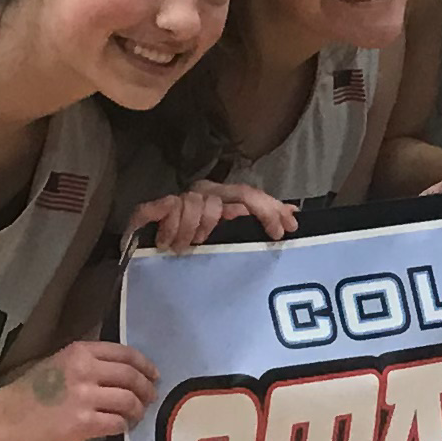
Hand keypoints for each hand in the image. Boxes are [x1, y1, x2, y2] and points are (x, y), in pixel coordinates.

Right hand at [0, 339, 159, 440]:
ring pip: (130, 401)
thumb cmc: (25, 395)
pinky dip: (124, 427)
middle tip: (149, 399)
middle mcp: (84, 370)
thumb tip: (119, 374)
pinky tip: (120, 429)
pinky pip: (118, 423)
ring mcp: (84, 397)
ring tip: (135, 417)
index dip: (145, 366)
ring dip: (138, 411)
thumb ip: (86, 366)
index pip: (125, 354)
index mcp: (78, 352)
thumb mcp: (56, 366)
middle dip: (147, 390)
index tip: (153, 375)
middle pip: (132, 377)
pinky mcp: (83, 423)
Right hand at [130, 179, 295, 252]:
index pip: (252, 195)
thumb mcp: (230, 232)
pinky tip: (168, 244)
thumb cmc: (194, 239)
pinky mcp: (158, 206)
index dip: (271, 210)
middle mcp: (208, 192)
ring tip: (189, 247)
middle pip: (239, 193)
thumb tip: (294, 213)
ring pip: (201, 204)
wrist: (148, 240)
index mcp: (224, 196)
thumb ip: (258, 219)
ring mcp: (184, 197)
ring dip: (197, 229)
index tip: (287, 229)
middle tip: (263, 237)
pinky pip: (168, 208)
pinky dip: (170, 227)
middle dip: (255, 213)